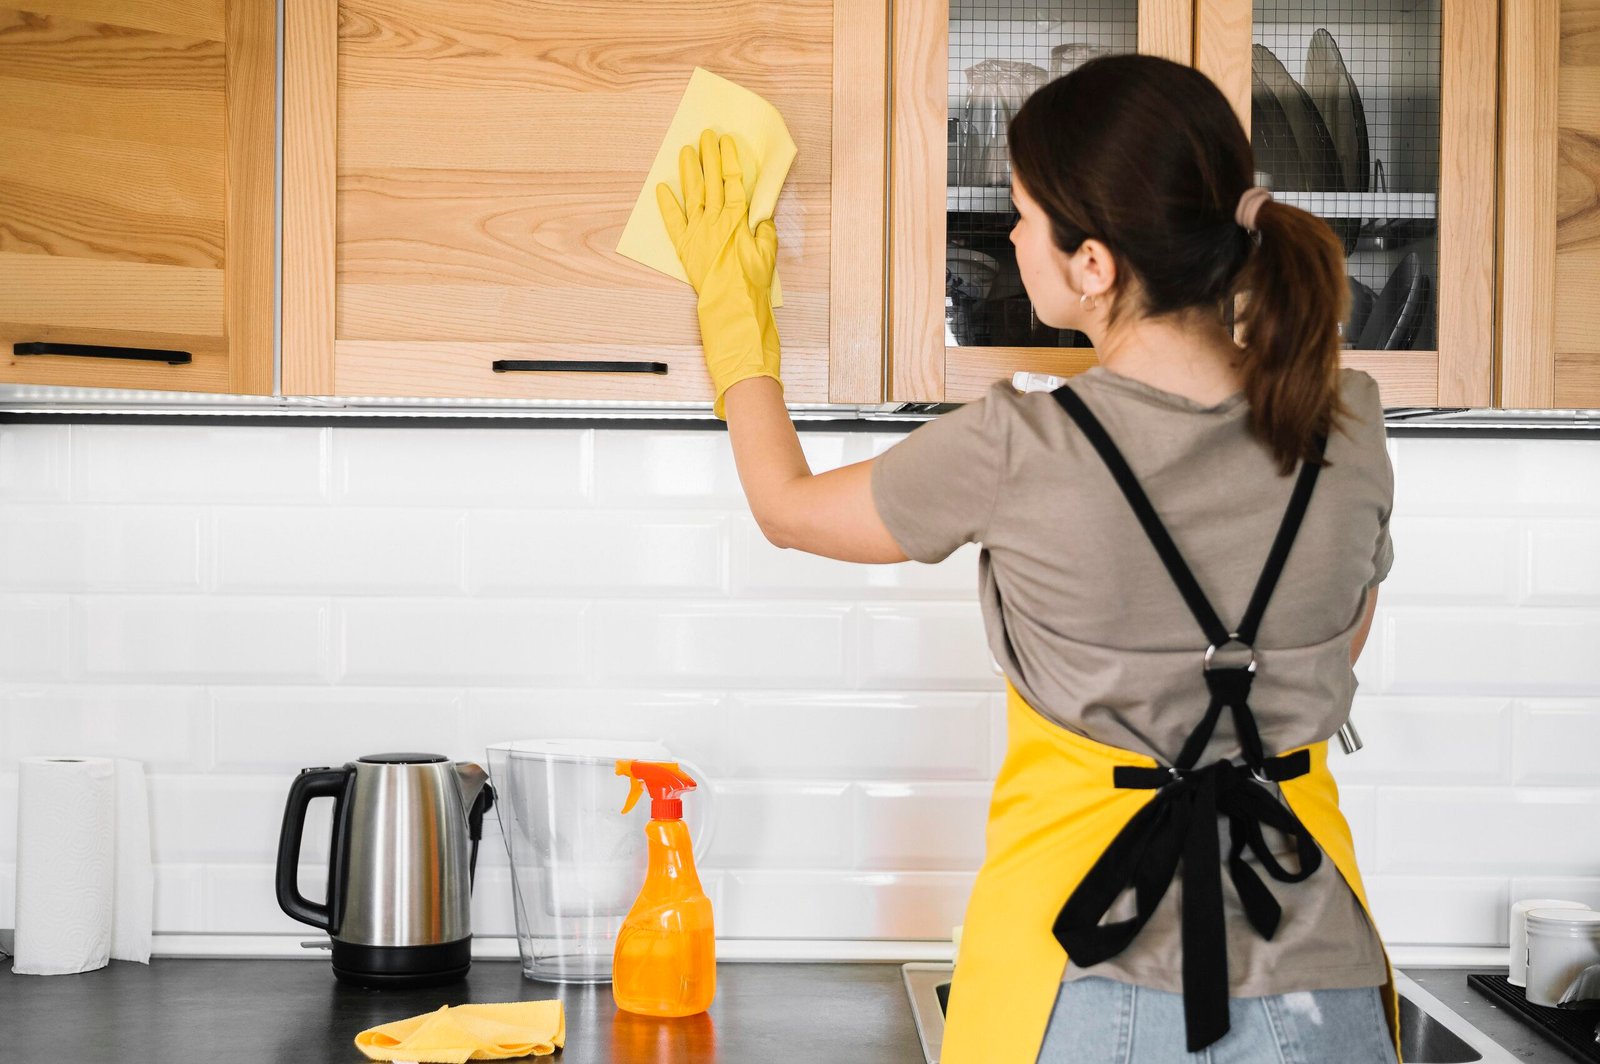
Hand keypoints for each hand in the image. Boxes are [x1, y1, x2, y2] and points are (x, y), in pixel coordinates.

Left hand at [656, 129, 781, 418]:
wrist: (734, 310)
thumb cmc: (754, 285)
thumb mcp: (768, 254)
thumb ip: (764, 231)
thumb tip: (760, 217)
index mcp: (738, 219)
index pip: (733, 181)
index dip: (729, 159)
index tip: (726, 141)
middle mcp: (716, 221)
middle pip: (711, 181)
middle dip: (708, 156)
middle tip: (705, 135)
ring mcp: (698, 233)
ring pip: (692, 194)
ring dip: (689, 171)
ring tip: (686, 151)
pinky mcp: (685, 248)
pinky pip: (673, 221)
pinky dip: (667, 205)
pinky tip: (662, 188)